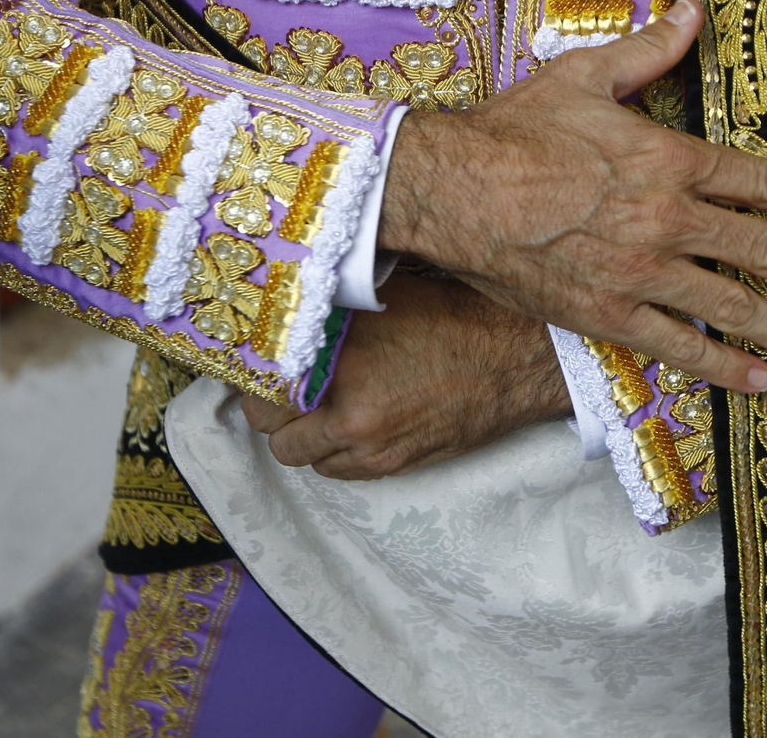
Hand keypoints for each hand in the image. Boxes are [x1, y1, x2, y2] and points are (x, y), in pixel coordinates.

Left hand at [240, 272, 568, 478]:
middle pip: (268, 423)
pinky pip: (334, 471)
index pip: (259, 378)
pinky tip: (345, 423)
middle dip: (268, 405)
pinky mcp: (392, 464)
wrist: (515, 358)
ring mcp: (369, 443)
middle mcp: (347, 406)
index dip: (251, 372)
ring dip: (297, 432)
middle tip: (278, 386)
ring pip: (297, 454)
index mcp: (339, 354)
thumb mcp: (383, 294)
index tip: (252, 364)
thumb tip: (282, 309)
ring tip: (314, 405)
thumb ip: (329, 308)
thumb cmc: (453, 316)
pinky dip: (330, 451)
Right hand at [378, 0, 766, 393]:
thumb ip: (648, 50)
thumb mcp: (586, 77)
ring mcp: (643, 273)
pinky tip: (759, 380)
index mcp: (671, 160)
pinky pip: (678, 345)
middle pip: (766, 252)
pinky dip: (722, 365)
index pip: (762, 183)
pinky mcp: (609, 314)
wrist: (455, 192)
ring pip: (734, 306)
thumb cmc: (514, 132)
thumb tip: (690, 11)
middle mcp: (669, 220)